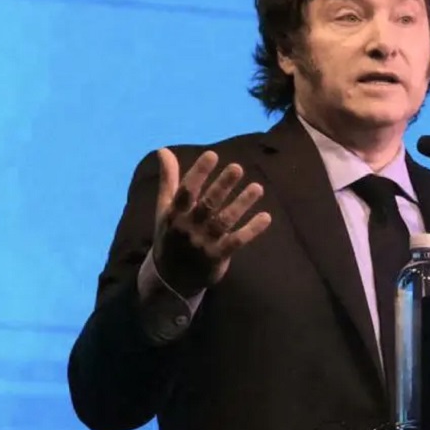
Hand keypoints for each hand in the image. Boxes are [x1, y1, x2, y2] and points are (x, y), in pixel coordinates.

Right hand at [152, 148, 271, 296]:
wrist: (170, 279)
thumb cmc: (171, 236)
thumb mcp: (165, 209)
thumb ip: (169, 180)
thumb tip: (163, 150)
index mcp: (174, 214)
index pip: (185, 191)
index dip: (198, 173)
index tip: (212, 155)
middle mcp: (188, 228)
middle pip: (207, 204)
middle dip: (222, 186)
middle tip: (238, 168)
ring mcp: (203, 243)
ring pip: (224, 221)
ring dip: (241, 204)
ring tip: (258, 188)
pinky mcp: (217, 256)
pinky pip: (236, 241)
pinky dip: (251, 230)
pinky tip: (266, 217)